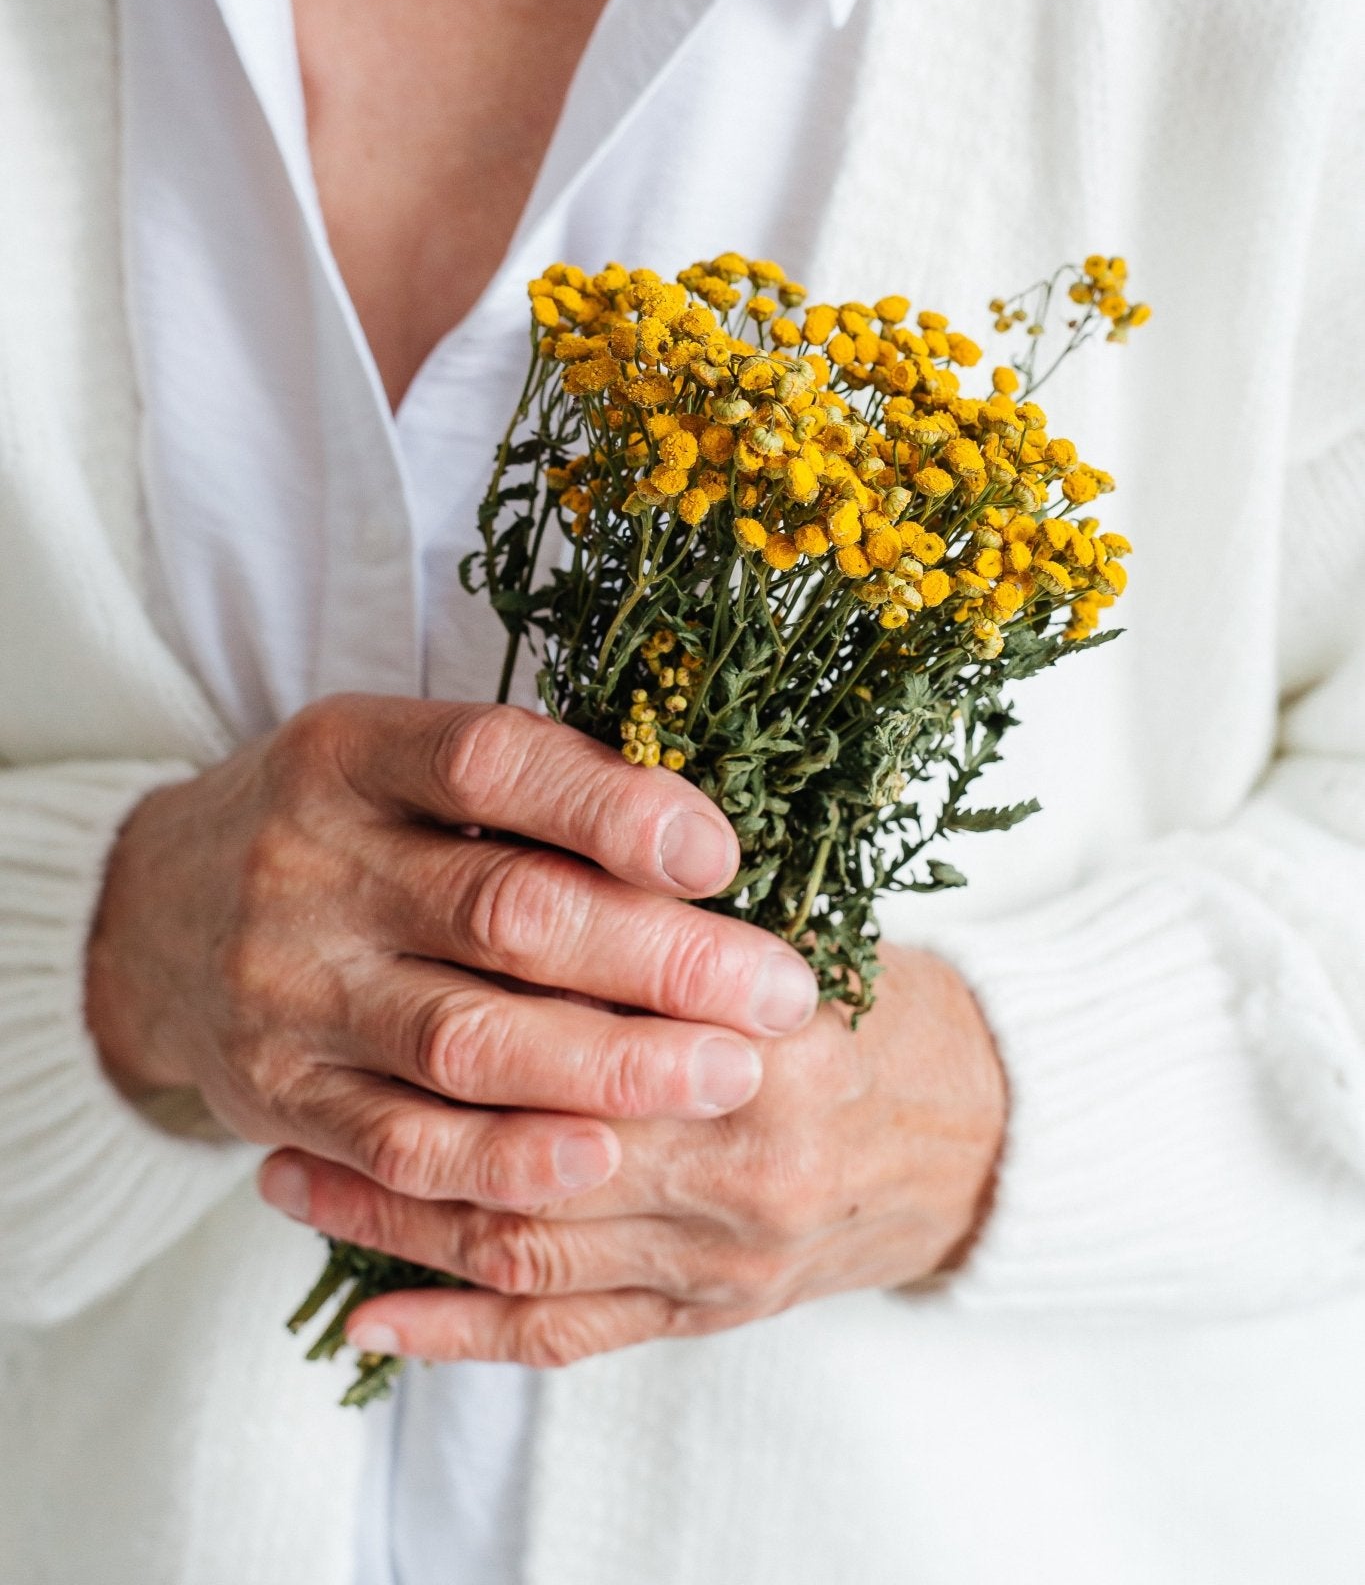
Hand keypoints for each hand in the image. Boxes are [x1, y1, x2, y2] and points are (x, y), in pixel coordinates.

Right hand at [85, 696, 819, 1213]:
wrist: (151, 918)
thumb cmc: (333, 827)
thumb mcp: (396, 762)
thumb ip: (527, 789)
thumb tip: (705, 841)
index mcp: (349, 752)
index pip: (491, 765)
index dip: (615, 808)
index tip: (723, 854)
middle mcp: (307, 864)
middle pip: (504, 910)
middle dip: (661, 957)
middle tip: (779, 994)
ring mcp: (286, 988)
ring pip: (466, 1038)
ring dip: (613, 1066)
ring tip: (728, 1077)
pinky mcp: (279, 1096)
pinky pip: (402, 1146)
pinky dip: (507, 1159)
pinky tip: (601, 1159)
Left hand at [259, 944, 1005, 1364]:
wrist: (983, 1137)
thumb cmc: (880, 1008)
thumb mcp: (801, 922)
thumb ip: (677, 910)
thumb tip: (529, 845)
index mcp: (772, 1038)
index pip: (599, 1010)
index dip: (482, 981)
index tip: (381, 942)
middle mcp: (741, 1161)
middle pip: (538, 1135)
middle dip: (405, 1106)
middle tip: (287, 1067)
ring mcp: (721, 1255)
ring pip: (526, 1241)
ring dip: (395, 1217)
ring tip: (289, 1177)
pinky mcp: (706, 1315)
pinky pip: (564, 1334)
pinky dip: (458, 1332)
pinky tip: (367, 1319)